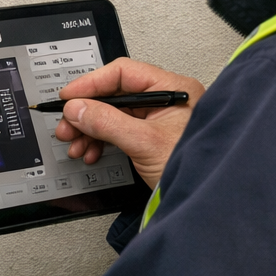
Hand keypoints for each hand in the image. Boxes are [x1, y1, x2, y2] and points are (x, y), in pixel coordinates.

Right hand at [52, 57, 204, 188]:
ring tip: (74, 143)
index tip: (69, 96)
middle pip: (114, 95)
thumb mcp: (145, 142)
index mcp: (172, 90)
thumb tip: (77, 108)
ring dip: (88, 130)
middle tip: (67, 125)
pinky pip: (117, 133)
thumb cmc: (196, 168)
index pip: (124, 73)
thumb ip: (108, 122)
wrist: (208, 202)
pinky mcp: (150, 139)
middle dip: (86, 112)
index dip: (92, 83)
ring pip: (112, 116)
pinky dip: (99, 142)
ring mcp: (157, 121)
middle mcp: (165, 102)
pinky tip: (90, 152)